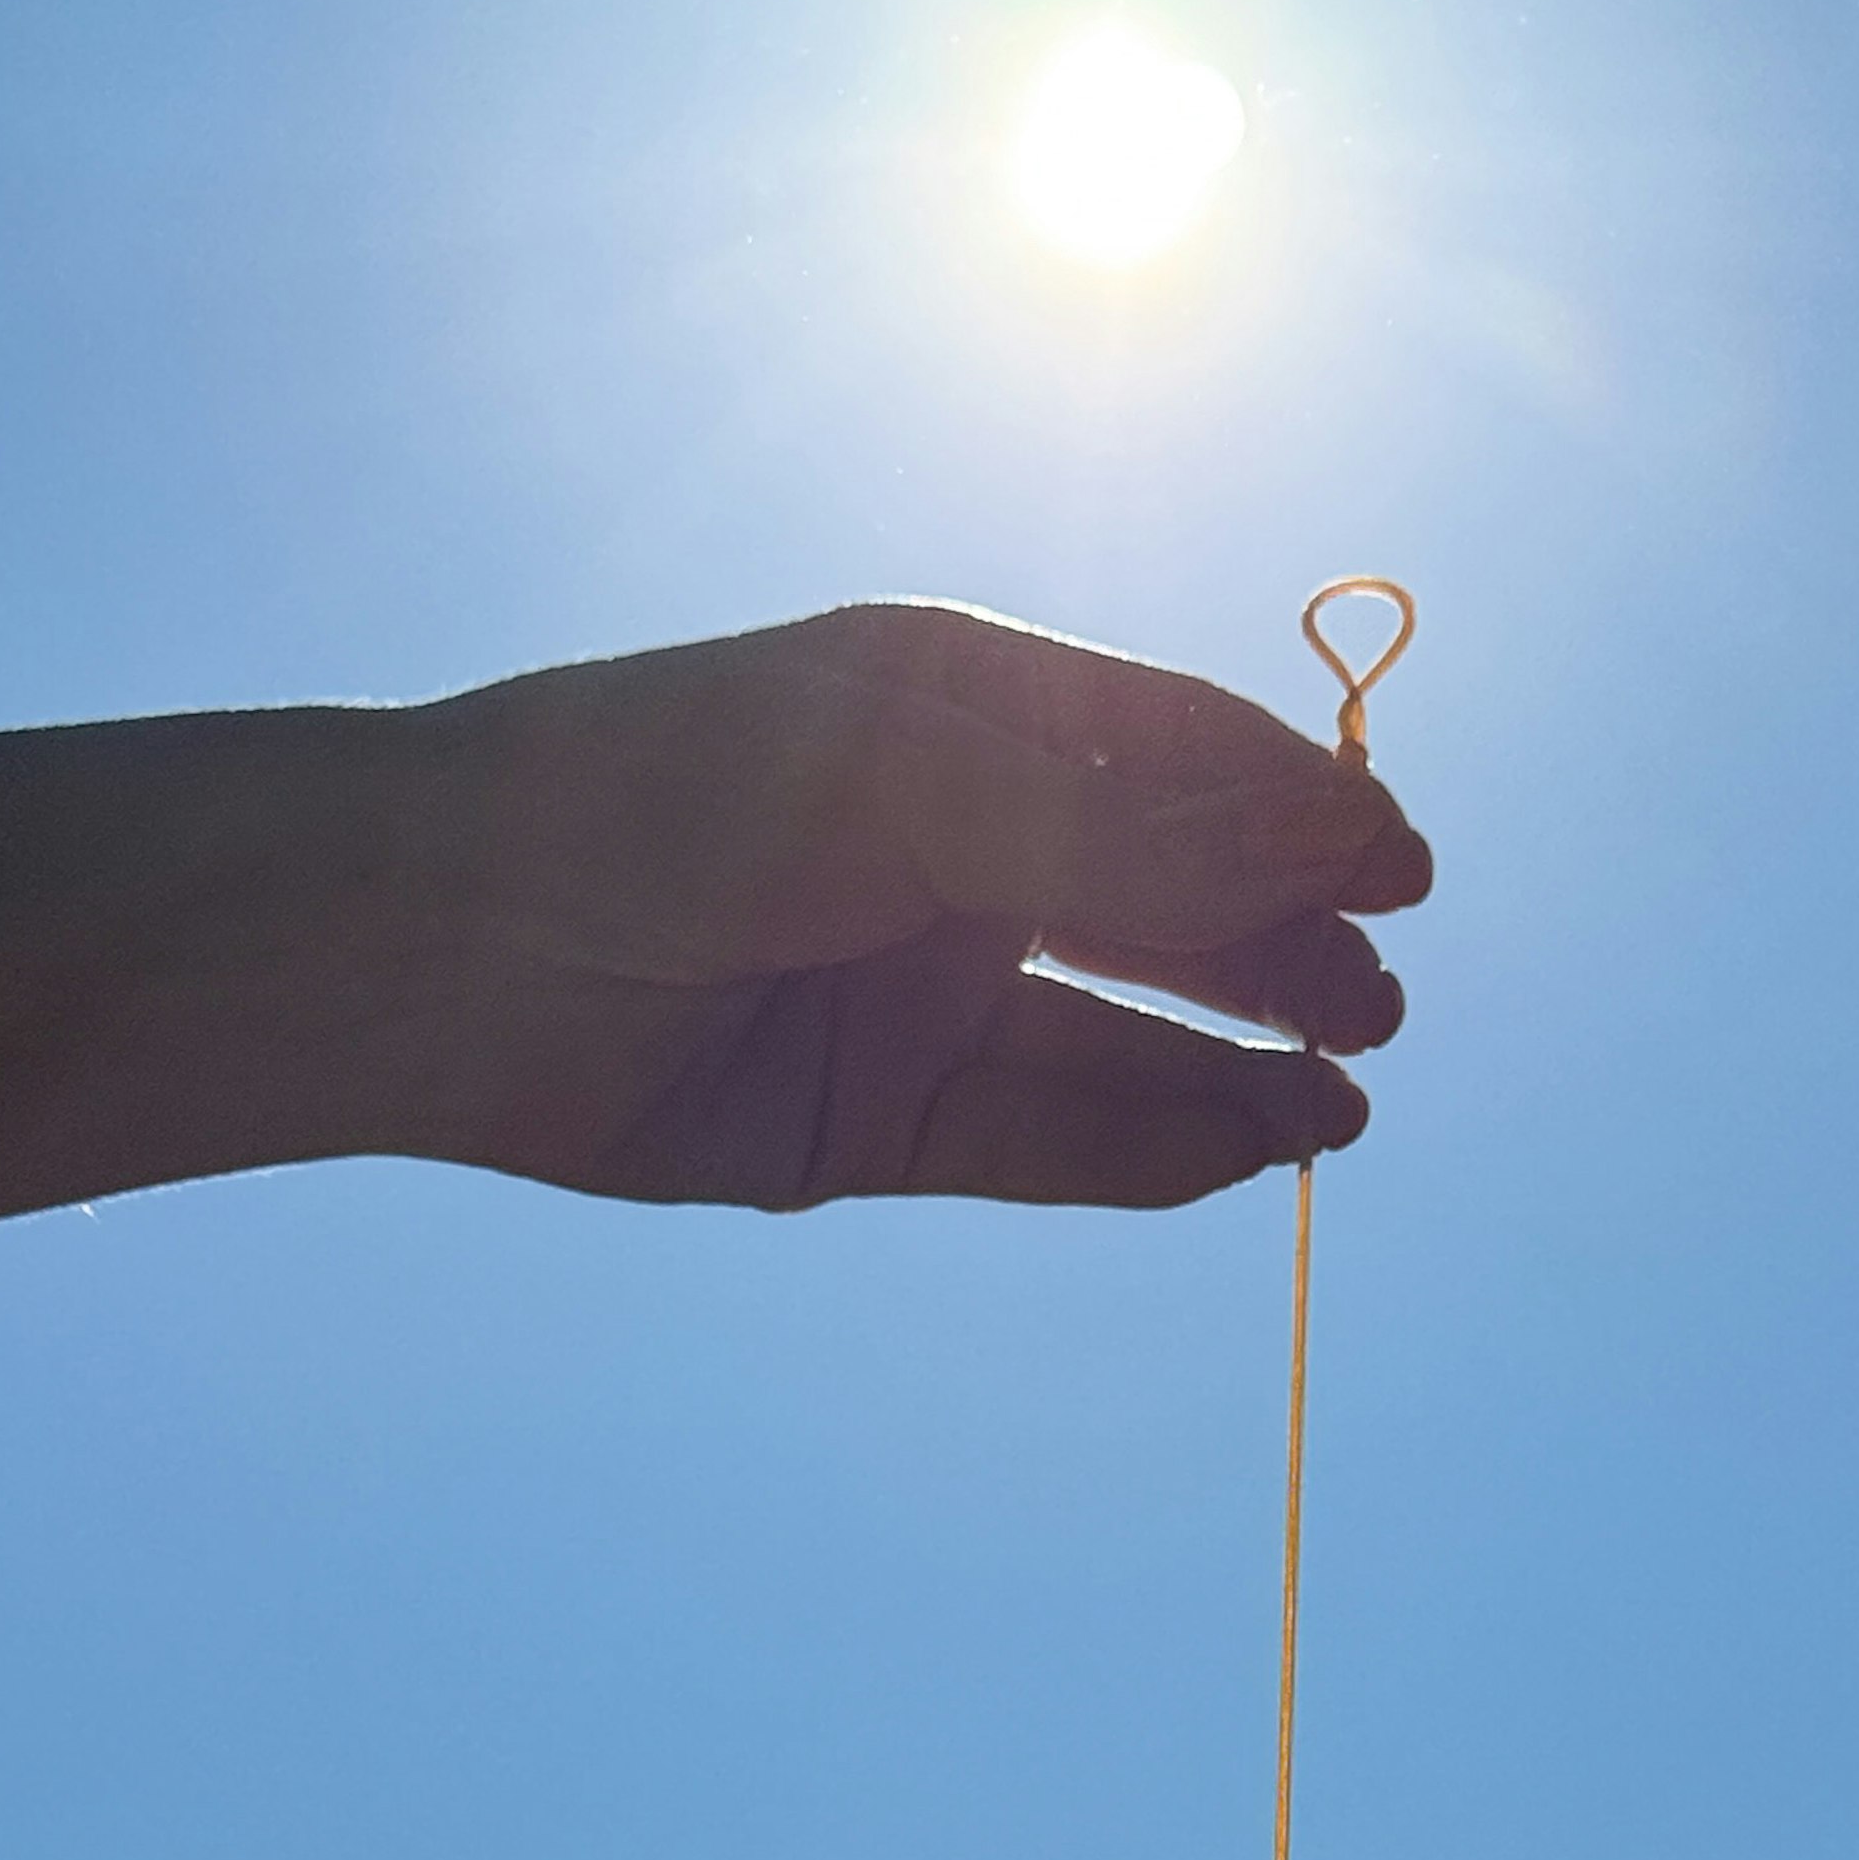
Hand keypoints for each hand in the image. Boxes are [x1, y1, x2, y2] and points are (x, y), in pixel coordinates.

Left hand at [378, 603, 1432, 1214]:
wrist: (452, 948)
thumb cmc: (665, 799)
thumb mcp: (916, 787)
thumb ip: (1117, 838)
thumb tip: (1321, 855)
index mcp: (964, 705)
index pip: (1181, 752)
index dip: (1299, 806)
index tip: (1406, 865)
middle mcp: (954, 844)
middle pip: (1172, 904)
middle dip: (1289, 949)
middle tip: (1384, 1002)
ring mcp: (918, 990)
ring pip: (1124, 1040)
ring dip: (1242, 1067)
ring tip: (1348, 1105)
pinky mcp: (874, 1126)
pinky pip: (1047, 1141)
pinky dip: (1153, 1150)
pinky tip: (1248, 1154)